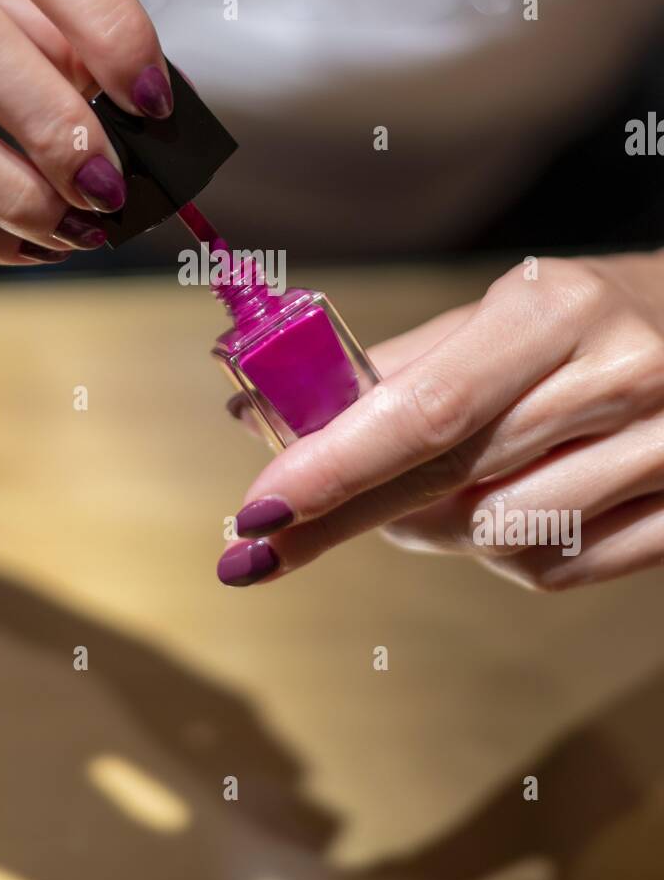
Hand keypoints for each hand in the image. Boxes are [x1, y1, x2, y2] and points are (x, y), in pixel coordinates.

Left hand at [219, 254, 663, 590]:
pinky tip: (493, 512)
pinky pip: (559, 570)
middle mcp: (618, 378)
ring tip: (416, 500)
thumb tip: (274, 415)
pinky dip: (502, 554)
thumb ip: (402, 368)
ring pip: (501, 540)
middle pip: (453, 482)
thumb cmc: (594, 317)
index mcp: (558, 310)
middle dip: (345, 517)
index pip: (428, 408)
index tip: (260, 510)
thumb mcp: (506, 309)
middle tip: (268, 544)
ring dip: (432, 532)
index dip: (335, 466)